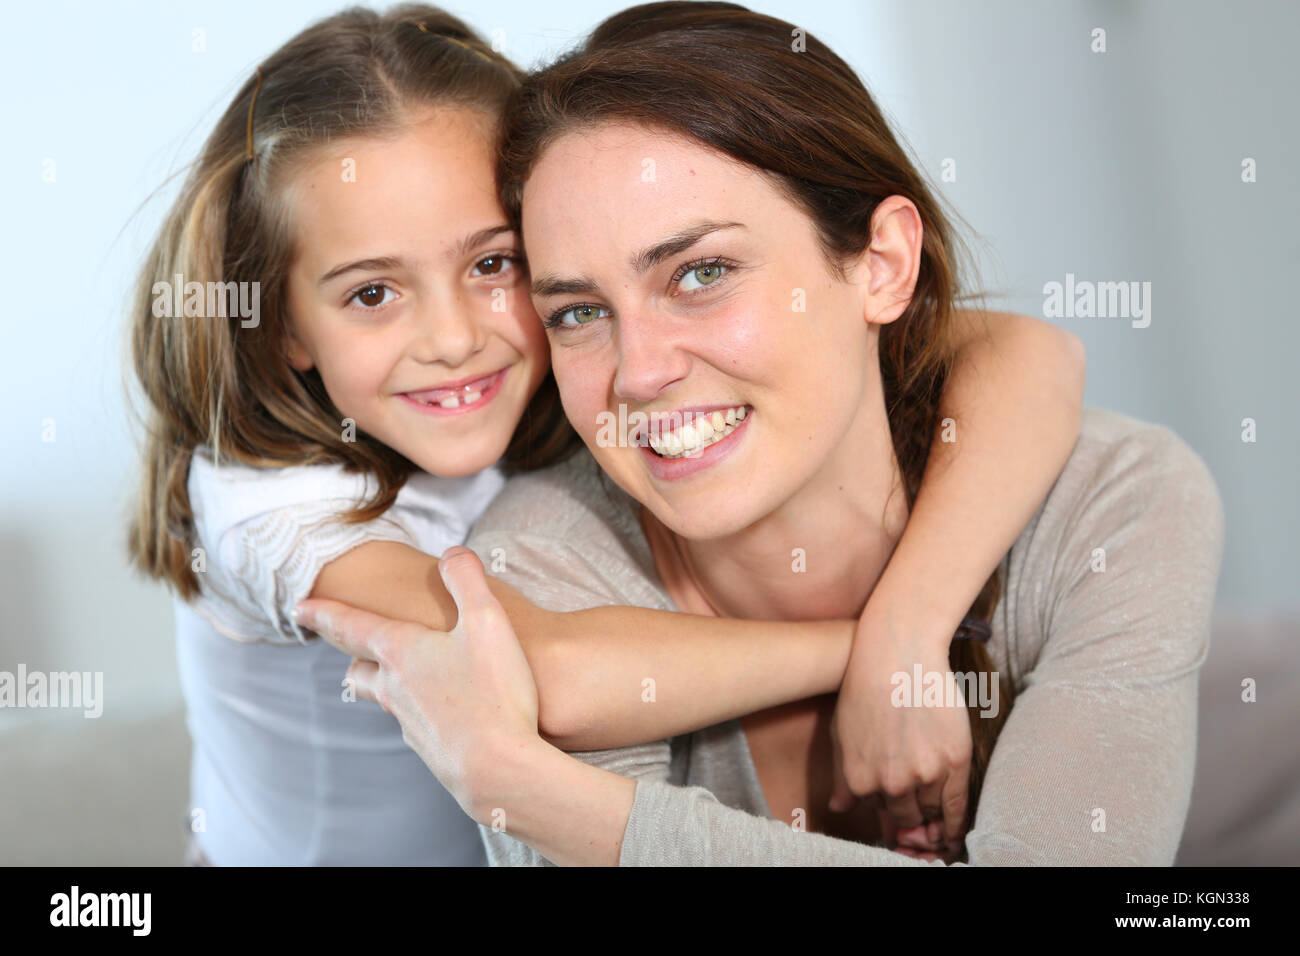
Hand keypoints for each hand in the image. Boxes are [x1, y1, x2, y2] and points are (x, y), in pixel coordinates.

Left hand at [293, 546, 540, 821]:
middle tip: (350, 647)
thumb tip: (452, 553)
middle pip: (360, 669)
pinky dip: (420, 711)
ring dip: (384, 684)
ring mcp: (410, 724)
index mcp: (401, 652)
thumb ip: (467, 580)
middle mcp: (395, 689)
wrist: (499, 770)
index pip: (350, 626)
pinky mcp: (430, 751)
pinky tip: (444, 712)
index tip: (298, 607)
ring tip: (397, 678)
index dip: (323, 613)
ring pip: (385, 699)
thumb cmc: (493, 691)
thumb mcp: (487, 620)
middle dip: (353, 655)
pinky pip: (414, 724)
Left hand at [828, 620, 971, 858]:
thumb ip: (841, 776)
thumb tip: (839, 808)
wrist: (897, 654)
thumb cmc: (865, 688)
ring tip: (933, 804)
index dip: (886, 805)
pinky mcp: (953, 761)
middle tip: (916, 802)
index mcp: (860, 780)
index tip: (895, 801)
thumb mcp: (842, 733)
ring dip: (930, 812)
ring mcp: (924, 773)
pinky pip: (956, 806)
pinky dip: (955, 823)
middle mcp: (891, 783)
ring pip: (929, 811)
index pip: (876, 811)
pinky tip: (954, 830)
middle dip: (908, 813)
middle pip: (904, 816)